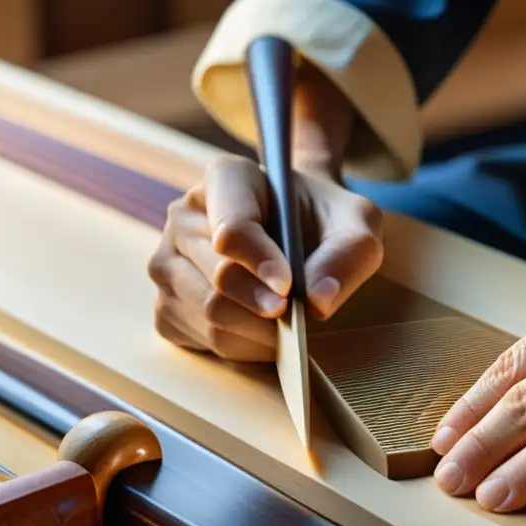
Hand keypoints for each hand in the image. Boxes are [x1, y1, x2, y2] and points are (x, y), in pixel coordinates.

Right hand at [148, 155, 382, 361]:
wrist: (303, 234)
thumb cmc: (326, 222)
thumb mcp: (358, 224)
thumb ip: (349, 253)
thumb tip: (319, 300)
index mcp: (226, 178)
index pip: (232, 228)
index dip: (260, 263)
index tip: (289, 288)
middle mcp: (184, 215)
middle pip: (217, 279)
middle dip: (263, 308)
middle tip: (297, 321)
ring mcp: (168, 261)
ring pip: (207, 315)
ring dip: (256, 334)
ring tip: (288, 329)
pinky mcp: (167, 303)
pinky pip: (200, 339)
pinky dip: (240, 347)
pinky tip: (263, 334)